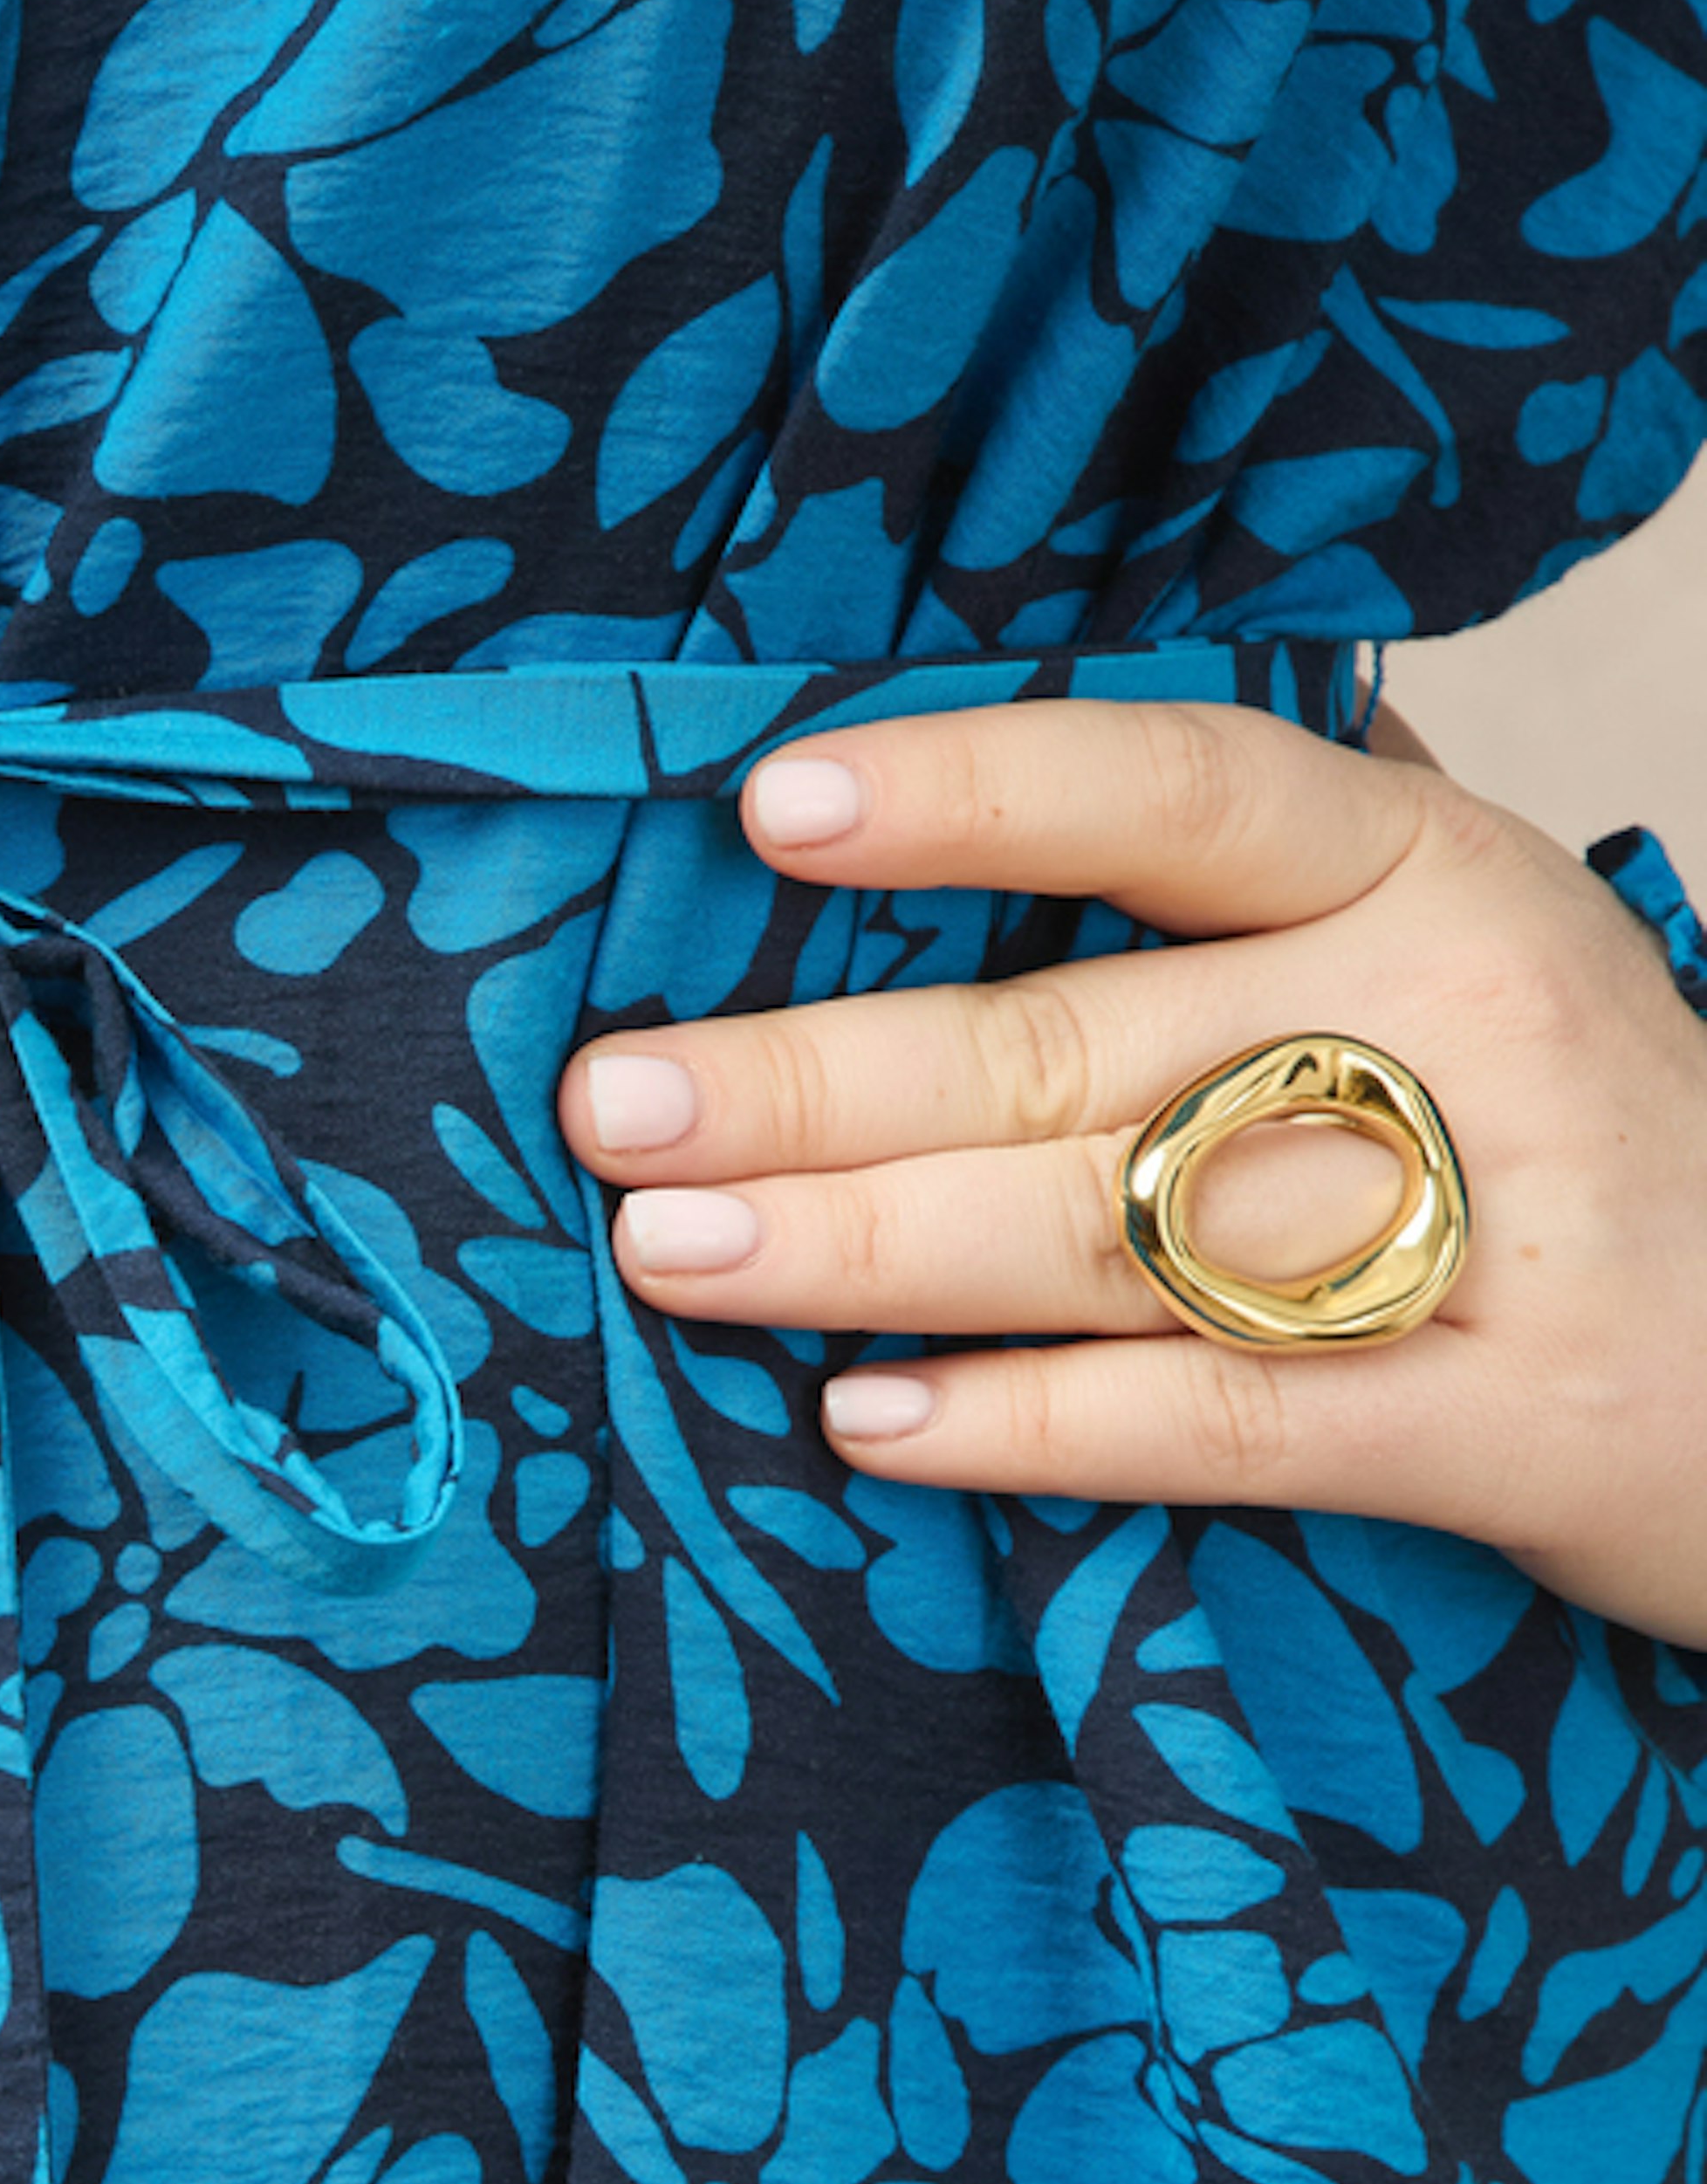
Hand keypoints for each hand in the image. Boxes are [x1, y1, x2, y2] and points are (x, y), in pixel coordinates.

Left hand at [560, 691, 1706, 1645]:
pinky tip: (861, 1421)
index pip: (1179, 789)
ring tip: (665, 1253)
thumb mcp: (1462, 942)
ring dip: (862, 1247)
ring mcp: (1483, 1231)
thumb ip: (1269, 861)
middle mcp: (1456, 1025)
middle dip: (813, 1082)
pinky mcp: (1494, 1429)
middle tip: (615, 1105)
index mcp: (1430, 872)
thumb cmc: (1569, 1130)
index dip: (972, 792)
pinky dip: (1026, 1423)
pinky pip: (1213, 1424)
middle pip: (1075, 1044)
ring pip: (1110, 1233)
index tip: (771, 805)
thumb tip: (980, 754)